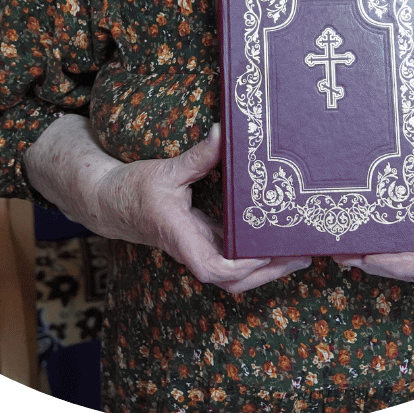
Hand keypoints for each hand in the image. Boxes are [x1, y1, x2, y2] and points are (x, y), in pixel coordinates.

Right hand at [73, 122, 310, 293]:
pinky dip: (257, 253)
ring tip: (299, 249)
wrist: (112, 203)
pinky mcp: (205, 240)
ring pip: (236, 273)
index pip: (213, 269)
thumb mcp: (166, 169)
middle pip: (234, 280)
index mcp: (182, 238)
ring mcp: (200, 247)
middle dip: (268, 272)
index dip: (241, 267)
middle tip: (301, 254)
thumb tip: (222, 132)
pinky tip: (277, 237)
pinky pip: (234, 255)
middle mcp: (194, 250)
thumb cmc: (135, 190)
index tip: (263, 253)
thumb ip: (198, 156)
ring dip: (267, 267)